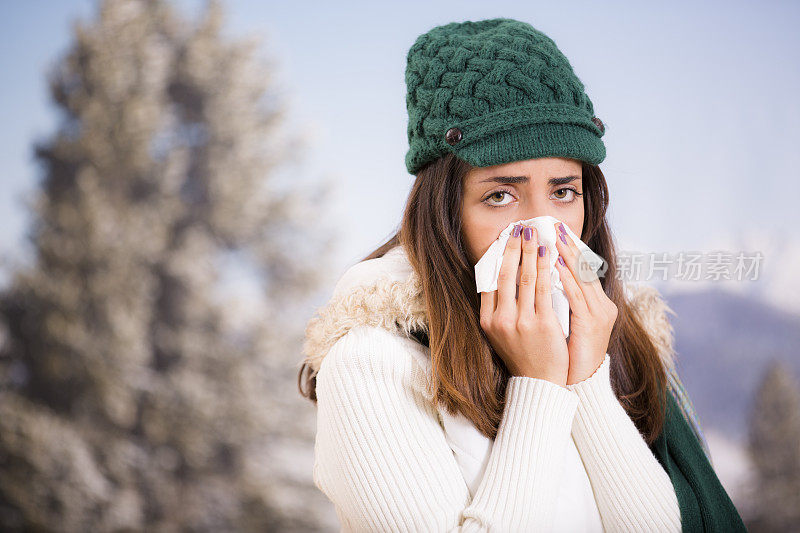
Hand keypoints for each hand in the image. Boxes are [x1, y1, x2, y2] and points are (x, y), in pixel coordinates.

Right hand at [479, 224, 569, 386]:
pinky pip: (544, 289)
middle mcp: (500, 319)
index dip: (496, 257)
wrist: (539, 382)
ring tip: (534, 234)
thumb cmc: (522, 355)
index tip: (503, 240)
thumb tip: (497, 280)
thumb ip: (497, 310)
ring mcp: (521, 321)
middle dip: (513, 248)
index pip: (488, 281)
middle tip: (519, 228)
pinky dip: (546, 269)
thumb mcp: (499, 334)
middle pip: (505, 275)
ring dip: (529, 252)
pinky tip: (549, 255)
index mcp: (487, 321)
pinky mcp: (542, 324)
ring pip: (525, 278)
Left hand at [553, 221, 617, 384]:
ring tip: (554, 237)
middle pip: (585, 268)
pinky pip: (577, 295)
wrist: (579, 383)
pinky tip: (557, 264)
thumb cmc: (568, 354)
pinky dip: (567, 278)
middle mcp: (602, 306)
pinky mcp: (591, 324)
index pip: (584, 270)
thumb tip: (542, 280)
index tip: (557, 231)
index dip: (571, 250)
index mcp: (598, 305)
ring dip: (567, 255)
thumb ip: (560, 302)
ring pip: (583, 278)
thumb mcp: (566, 323)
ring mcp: (599, 314)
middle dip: (569, 245)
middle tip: (555, 225)